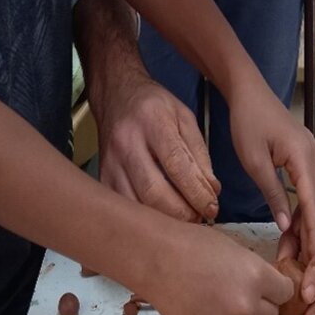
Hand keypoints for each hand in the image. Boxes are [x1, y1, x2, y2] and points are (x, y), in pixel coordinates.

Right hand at [96, 72, 220, 220]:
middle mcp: (127, 143)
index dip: (196, 193)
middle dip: (182, 213)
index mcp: (152, 122)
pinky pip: (125, 206)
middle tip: (199, 218)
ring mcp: (110, 162)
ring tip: (184, 219)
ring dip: (165, 219)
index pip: (176, 166)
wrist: (115, 94)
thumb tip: (212, 191)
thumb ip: (200, 154)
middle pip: (154, 192)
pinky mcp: (102, 177)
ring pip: (137, 204)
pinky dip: (146, 218)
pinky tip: (162, 218)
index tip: (212, 207)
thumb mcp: (185, 118)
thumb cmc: (154, 107)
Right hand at [149, 223, 293, 314]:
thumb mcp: (238, 252)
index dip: (275, 287)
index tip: (264, 286)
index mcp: (257, 277)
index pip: (286, 292)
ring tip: (226, 308)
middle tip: (239, 295)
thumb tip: (274, 292)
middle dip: (261, 305)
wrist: (156, 260)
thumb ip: (260, 274)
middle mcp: (247, 306)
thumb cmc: (194, 248)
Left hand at [228, 84, 314, 259]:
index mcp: (303, 156)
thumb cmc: (247, 123)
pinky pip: (313, 179)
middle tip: (314, 254)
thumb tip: (284, 225)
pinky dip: (310, 198)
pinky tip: (306, 212)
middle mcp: (313, 154)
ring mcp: (311, 151)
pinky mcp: (305, 151)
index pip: (311, 200)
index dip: (313, 227)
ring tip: (310, 238)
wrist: (248, 92)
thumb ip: (272, 194)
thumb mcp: (255, 163)